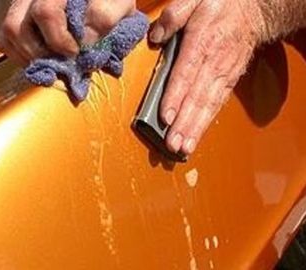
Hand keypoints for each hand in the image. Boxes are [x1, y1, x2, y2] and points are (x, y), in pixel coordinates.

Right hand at [0, 0, 135, 65]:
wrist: (105, 0)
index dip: (59, 40)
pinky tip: (42, 59)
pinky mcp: (20, 17)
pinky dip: (21, 56)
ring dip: (29, 57)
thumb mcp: (117, 4)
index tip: (75, 52)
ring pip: (7, 34)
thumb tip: (81, 43)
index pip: (45, 13)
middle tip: (61, 62)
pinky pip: (6, 40)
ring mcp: (22, 4)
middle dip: (40, 53)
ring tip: (52, 62)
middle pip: (15, 26)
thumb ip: (102, 19)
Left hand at [149, 0, 264, 154]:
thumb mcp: (193, 0)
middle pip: (197, 97)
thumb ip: (172, 17)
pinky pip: (217, 105)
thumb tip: (154, 37)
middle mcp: (213, 63)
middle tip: (172, 143)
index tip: (165, 116)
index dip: (175, 97)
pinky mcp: (229, 82)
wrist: (254, 10)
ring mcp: (223, 75)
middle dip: (184, 123)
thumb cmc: (220, 5)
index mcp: (201, 42)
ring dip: (195, 129)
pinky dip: (206, 123)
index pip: (185, 74)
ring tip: (183, 147)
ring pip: (208, 106)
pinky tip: (196, 136)